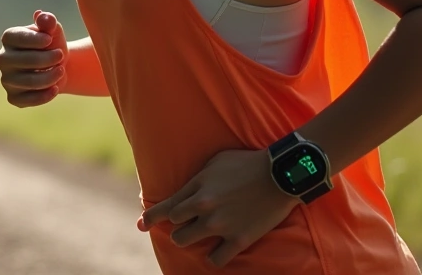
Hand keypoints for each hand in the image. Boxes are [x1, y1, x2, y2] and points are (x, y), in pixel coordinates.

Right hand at [0, 11, 68, 107]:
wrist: (58, 66)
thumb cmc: (52, 45)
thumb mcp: (53, 30)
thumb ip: (48, 22)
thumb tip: (41, 15)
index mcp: (8, 38)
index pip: (18, 38)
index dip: (36, 40)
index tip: (51, 40)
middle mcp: (2, 58)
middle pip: (26, 61)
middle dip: (48, 59)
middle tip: (61, 56)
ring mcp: (6, 79)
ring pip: (29, 81)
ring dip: (50, 77)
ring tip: (61, 70)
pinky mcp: (13, 97)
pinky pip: (28, 100)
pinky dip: (45, 95)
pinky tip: (56, 88)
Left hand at [137, 149, 299, 267]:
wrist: (280, 174)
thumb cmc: (246, 163)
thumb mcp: (214, 163)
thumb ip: (197, 180)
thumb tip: (184, 192)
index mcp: (198, 188)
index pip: (166, 208)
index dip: (150, 218)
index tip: (141, 225)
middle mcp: (204, 208)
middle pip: (175, 229)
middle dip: (178, 227)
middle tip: (187, 225)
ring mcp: (221, 225)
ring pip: (186, 242)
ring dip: (190, 239)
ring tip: (199, 235)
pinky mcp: (239, 239)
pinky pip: (216, 259)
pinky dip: (214, 257)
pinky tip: (217, 251)